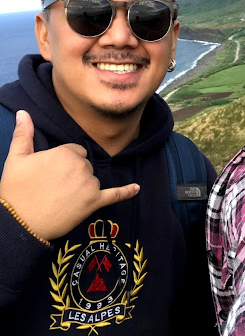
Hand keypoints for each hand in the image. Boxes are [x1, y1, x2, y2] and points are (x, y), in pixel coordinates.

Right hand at [0, 110, 139, 239]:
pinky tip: (137, 188)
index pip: (75, 151)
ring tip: (60, 198)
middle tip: (52, 187)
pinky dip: (126, 192)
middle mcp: (81, 166)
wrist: (20, 223)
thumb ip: (23, 134)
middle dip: (73, 174)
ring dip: (82, 187)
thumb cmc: (16, 190)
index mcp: (65, 152)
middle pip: (85, 165)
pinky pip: (114, 195)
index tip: (50, 173)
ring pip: (92, 179)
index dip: (63, 162)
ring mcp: (89, 185)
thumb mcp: (16, 159)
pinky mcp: (94, 203)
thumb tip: (24, 112)